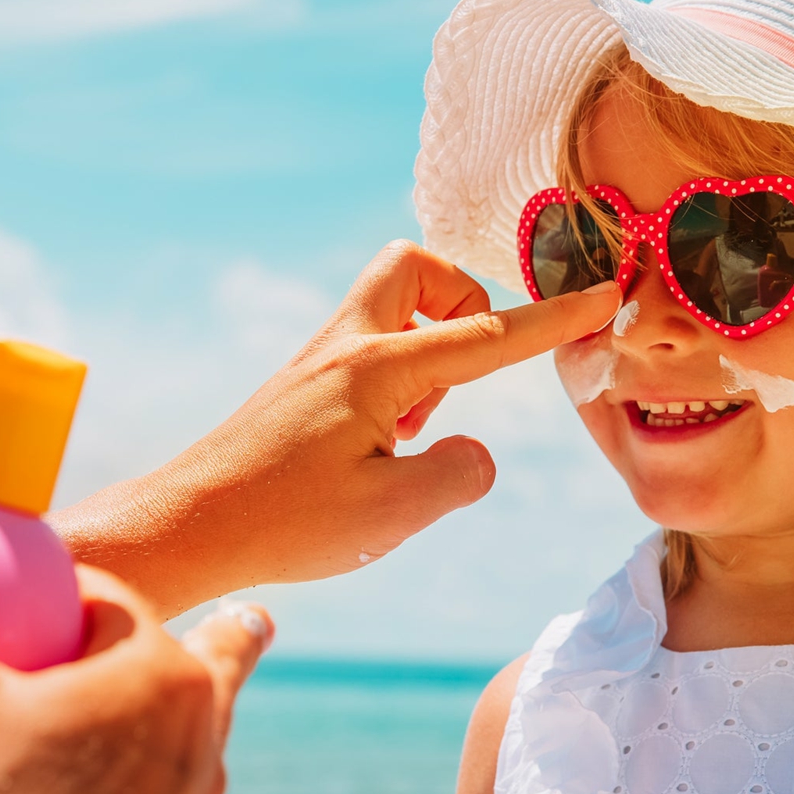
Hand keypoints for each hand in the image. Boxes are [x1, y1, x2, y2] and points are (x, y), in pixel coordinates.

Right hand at [0, 533, 271, 793]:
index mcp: (165, 681)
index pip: (109, 601)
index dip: (53, 590)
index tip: (6, 604)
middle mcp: (196, 748)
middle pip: (187, 666)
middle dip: (202, 638)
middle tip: (232, 620)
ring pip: (175, 746)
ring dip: (165, 723)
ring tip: (188, 708)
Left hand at [51, 240, 618, 613]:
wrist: (188, 526)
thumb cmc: (284, 522)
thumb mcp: (392, 513)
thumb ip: (458, 475)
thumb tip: (476, 452)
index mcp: (377, 368)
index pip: (488, 336)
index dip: (555, 319)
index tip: (605, 293)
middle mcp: (346, 347)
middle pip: (415, 267)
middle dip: (461, 301)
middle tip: (459, 374)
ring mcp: (319, 361)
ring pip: (390, 306)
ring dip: (428, 349)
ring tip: (412, 432)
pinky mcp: (304, 385)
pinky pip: (369, 347)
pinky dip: (397, 379)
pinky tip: (378, 447)